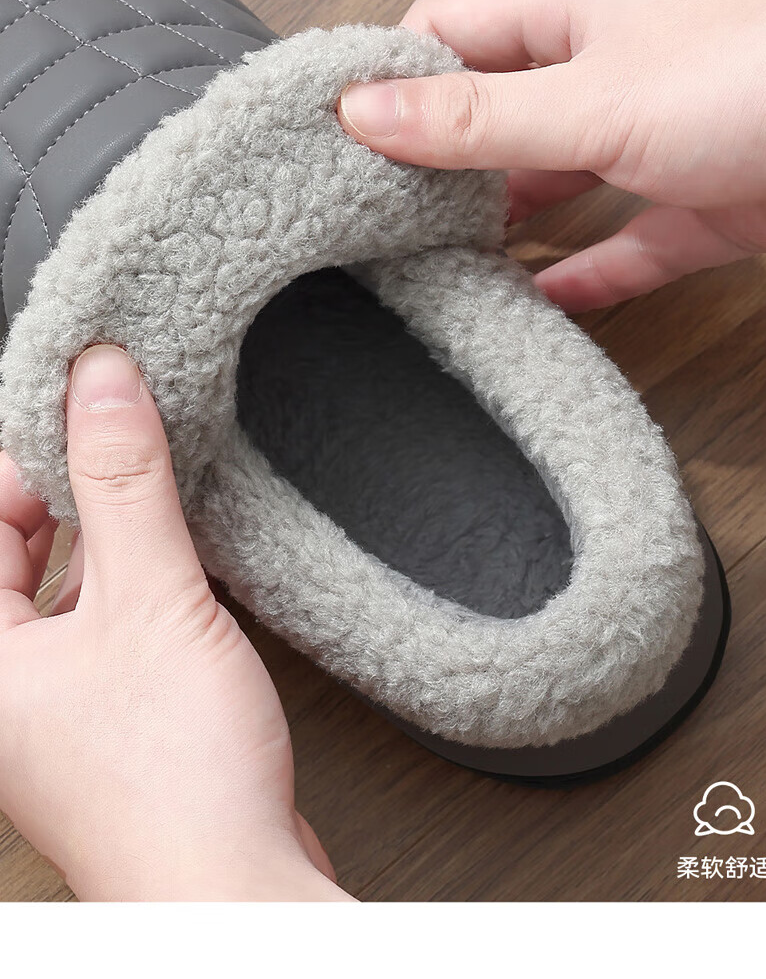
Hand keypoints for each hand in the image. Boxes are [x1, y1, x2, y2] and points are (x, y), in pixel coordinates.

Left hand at [0, 344, 351, 901]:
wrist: (236, 890)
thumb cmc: (175, 785)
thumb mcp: (149, 598)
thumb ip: (121, 482)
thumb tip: (98, 383)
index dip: (28, 455)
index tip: (83, 403)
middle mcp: (4, 685)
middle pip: (17, 548)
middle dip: (72, 490)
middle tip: (128, 442)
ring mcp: (53, 703)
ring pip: (67, 583)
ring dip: (112, 533)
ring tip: (161, 495)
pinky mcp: (108, 715)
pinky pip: (107, 620)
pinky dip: (139, 581)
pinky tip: (180, 561)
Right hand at [338, 0, 765, 310]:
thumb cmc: (765, 72)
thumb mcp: (592, 98)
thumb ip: (477, 118)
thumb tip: (365, 110)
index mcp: (573, 17)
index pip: (451, 30)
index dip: (391, 75)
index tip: (338, 134)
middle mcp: (608, 73)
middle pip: (497, 116)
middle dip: (441, 165)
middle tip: (380, 219)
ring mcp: (654, 141)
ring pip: (555, 186)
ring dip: (505, 228)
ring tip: (442, 268)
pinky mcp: (697, 207)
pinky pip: (621, 248)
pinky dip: (582, 278)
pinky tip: (541, 305)